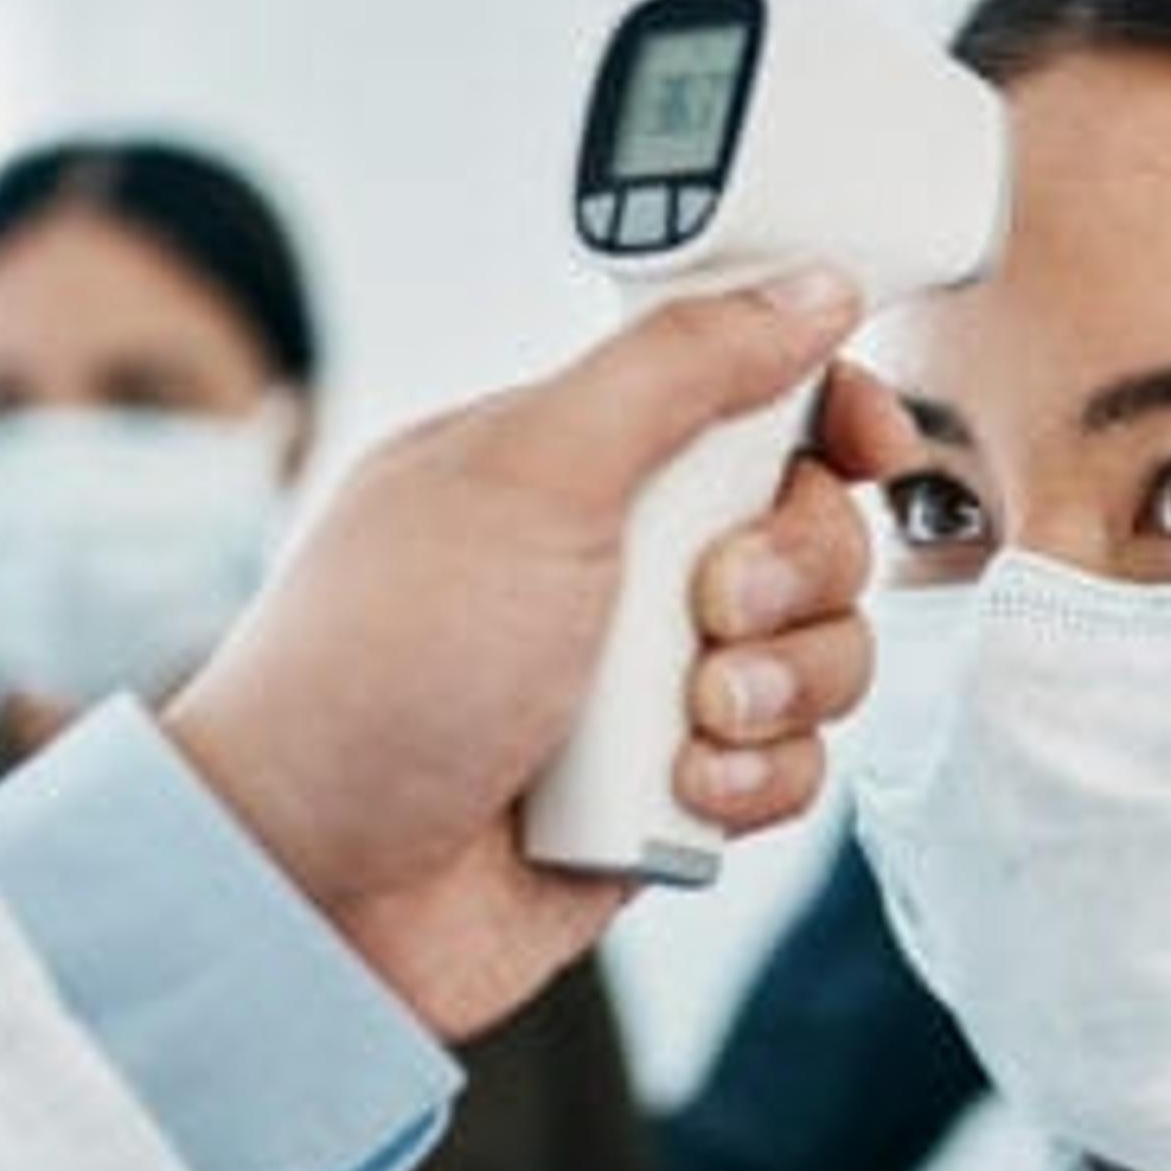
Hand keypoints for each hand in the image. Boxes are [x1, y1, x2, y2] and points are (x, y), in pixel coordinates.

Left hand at [164, 275, 921, 1035]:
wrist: (315, 882)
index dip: (822, 410)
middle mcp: (615, 565)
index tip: (855, 439)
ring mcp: (642, 685)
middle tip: (709, 603)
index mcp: (572, 460)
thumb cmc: (379, 667)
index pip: (745, 397)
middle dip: (791, 570)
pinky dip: (751, 780)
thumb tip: (806, 288)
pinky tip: (672, 794)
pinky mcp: (664, 795)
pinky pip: (787, 769)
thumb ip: (677, 368)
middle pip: (809, 528)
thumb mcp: (530, 475)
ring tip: (687, 720)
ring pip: (818, 655)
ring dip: (778, 686)